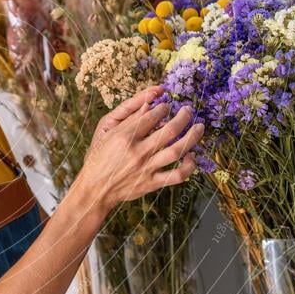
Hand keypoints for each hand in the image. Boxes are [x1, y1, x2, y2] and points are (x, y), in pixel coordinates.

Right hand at [79, 85, 203, 213]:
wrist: (95, 189)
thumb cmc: (100, 159)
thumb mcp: (108, 136)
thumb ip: (130, 121)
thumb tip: (149, 105)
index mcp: (125, 137)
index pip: (152, 116)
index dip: (163, 108)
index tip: (167, 106)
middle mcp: (137, 152)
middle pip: (170, 130)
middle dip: (183, 117)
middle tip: (188, 110)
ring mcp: (146, 168)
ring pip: (177, 151)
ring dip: (192, 137)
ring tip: (199, 127)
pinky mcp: (152, 183)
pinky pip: (177, 175)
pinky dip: (189, 166)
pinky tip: (191, 156)